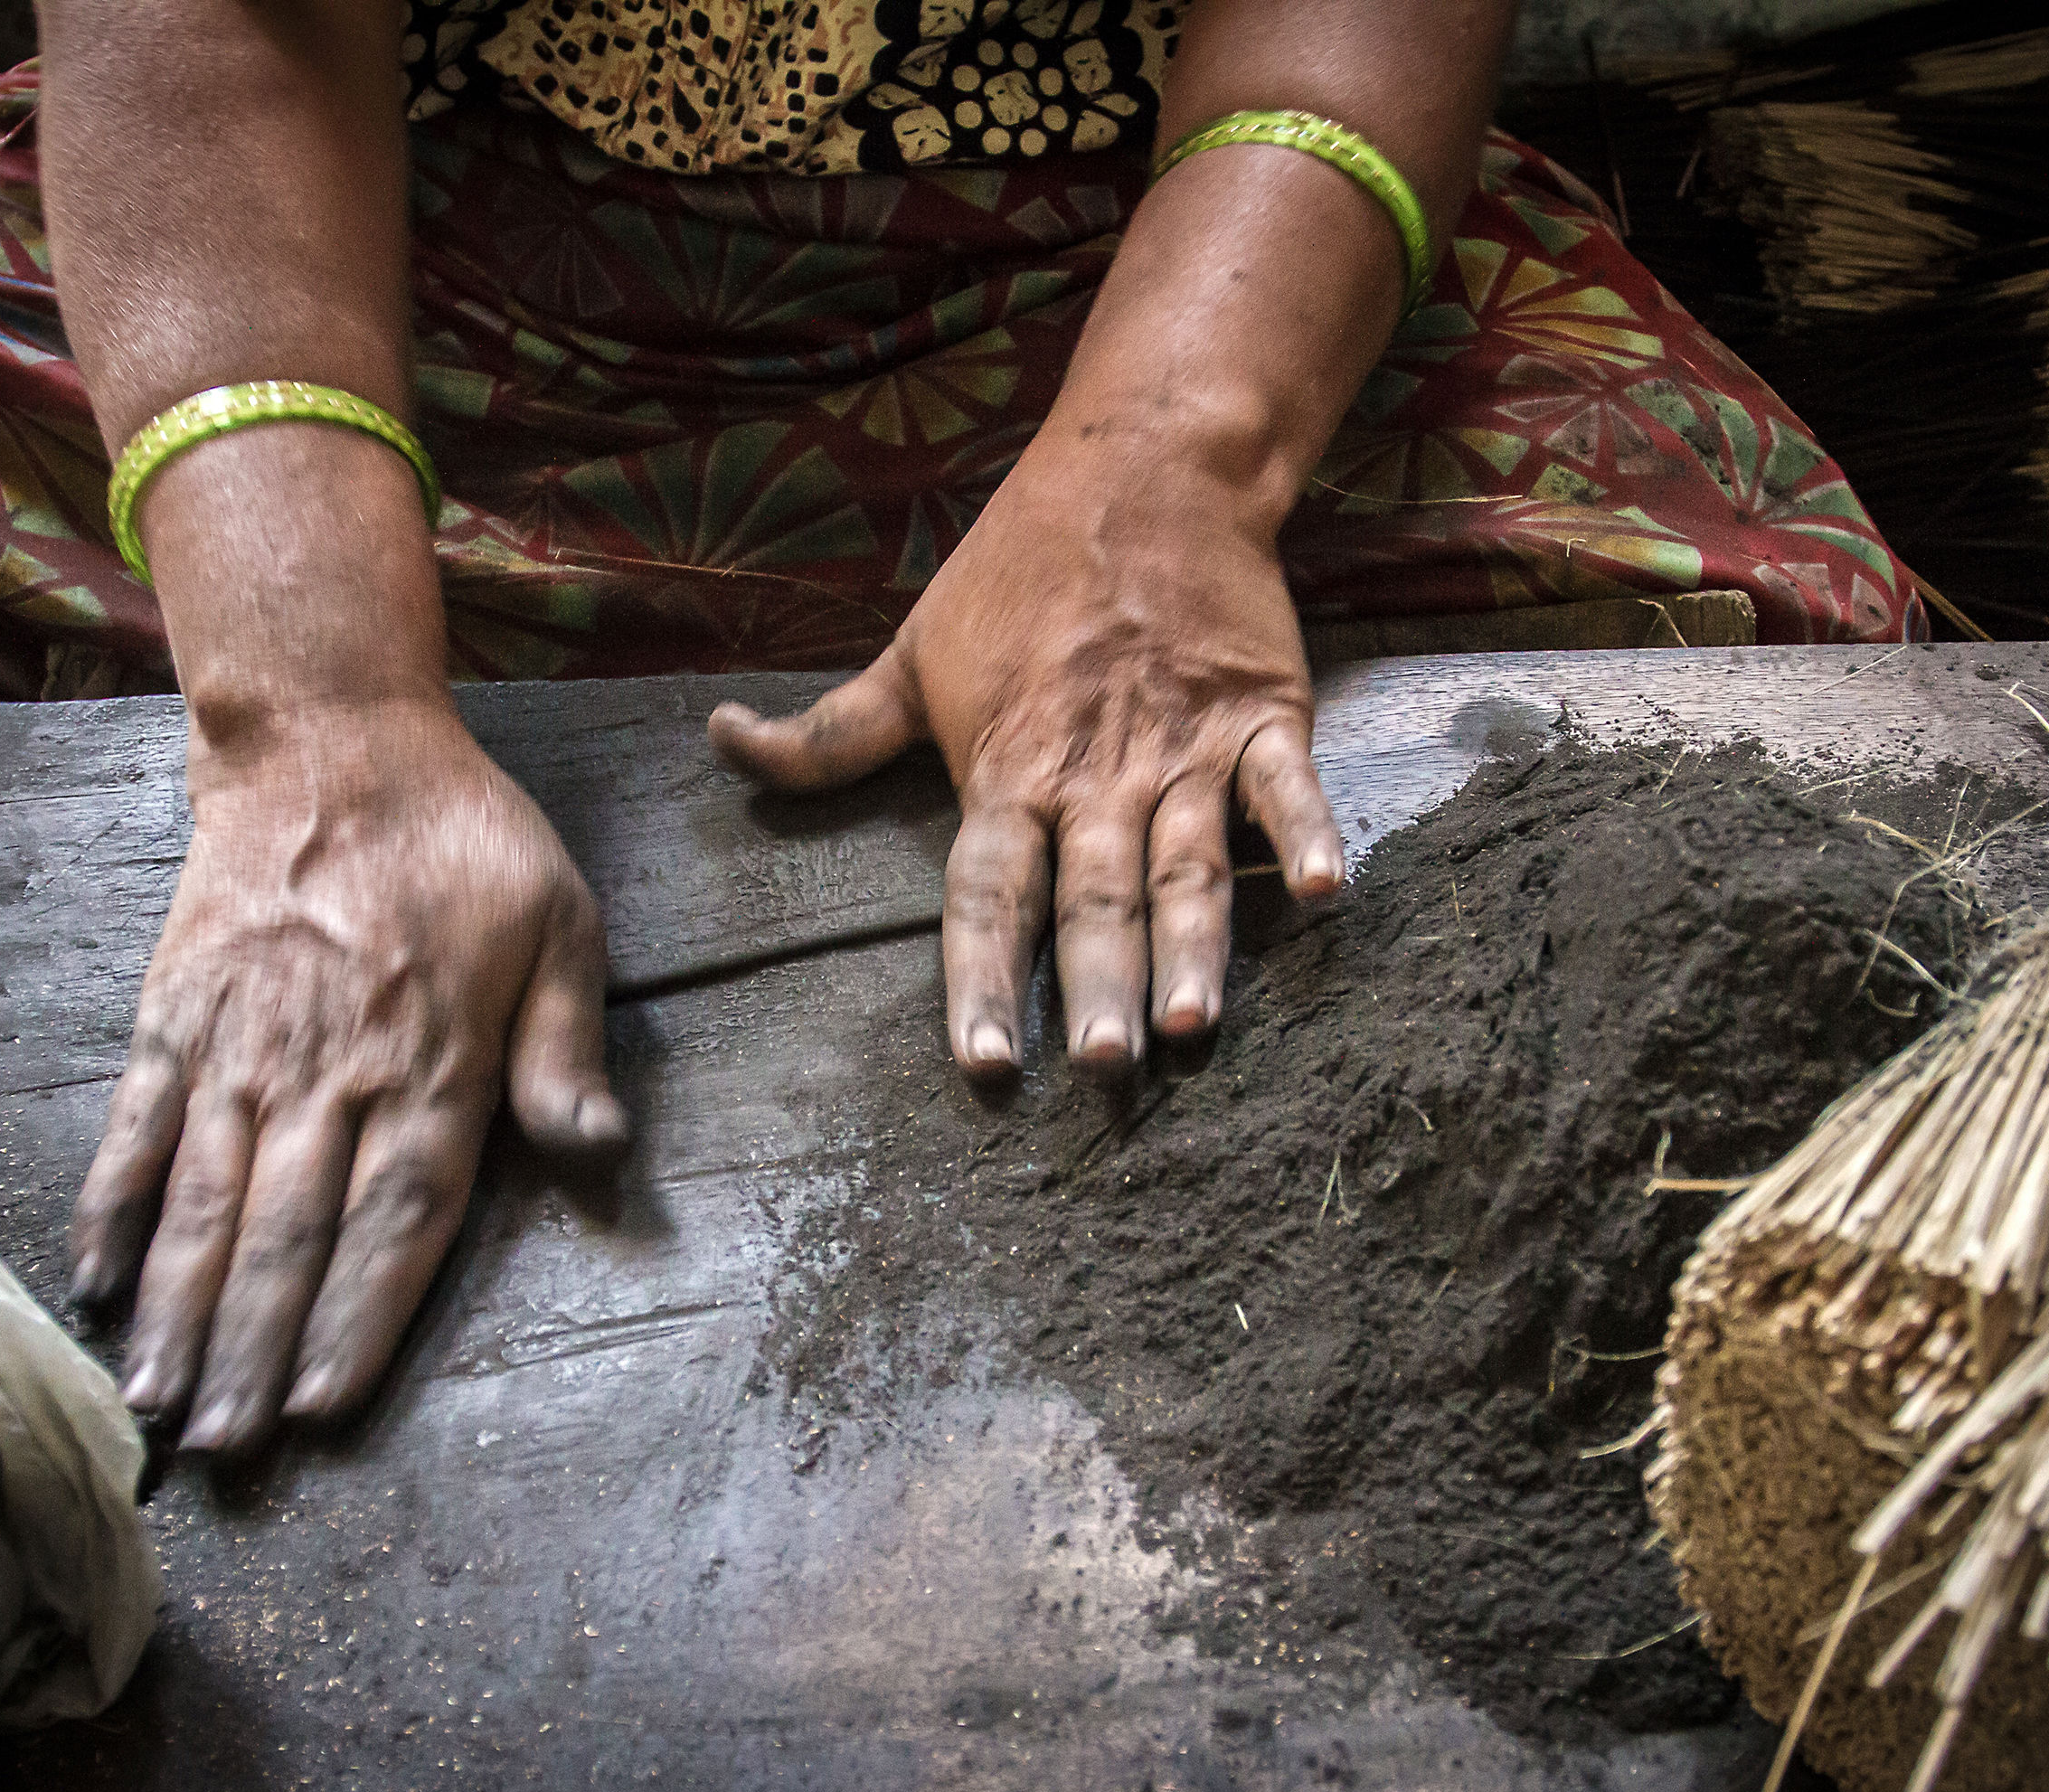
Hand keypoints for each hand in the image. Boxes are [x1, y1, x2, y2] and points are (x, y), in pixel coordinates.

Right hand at [68, 702, 625, 1454]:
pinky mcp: (174, 1013)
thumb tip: (596, 1149)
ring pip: (205, 1202)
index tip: (320, 1408)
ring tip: (156, 1404)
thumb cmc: (464, 840)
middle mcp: (333, 1070)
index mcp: (435, 1062)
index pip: (398, 1220)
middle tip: (226, 1451)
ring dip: (179, 1310)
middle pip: (290, 1236)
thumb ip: (566, 1046)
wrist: (332, 740)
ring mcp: (242, 1045)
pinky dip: (110, 1207)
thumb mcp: (560, 923)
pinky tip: (93, 1284)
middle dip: (255, 1351)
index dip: (356, 1320)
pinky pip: (135, 1127)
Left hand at [708, 454, 1342, 1078]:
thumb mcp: (909, 654)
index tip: (986, 1067)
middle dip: (1099, 987)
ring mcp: (1183, 748)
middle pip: (1094, 900)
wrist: (1144, 466)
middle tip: (1104, 1068)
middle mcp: (1095, 775)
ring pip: (1188, 864)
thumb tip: (720, 742)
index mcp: (1007, 771)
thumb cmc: (1017, 571)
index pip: (987, 897)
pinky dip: (1309, 833)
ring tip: (1193, 1022)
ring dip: (1192, 944)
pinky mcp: (1263, 714)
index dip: (985, 983)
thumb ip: (828, 733)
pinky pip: (1286, 784)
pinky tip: (1327, 893)